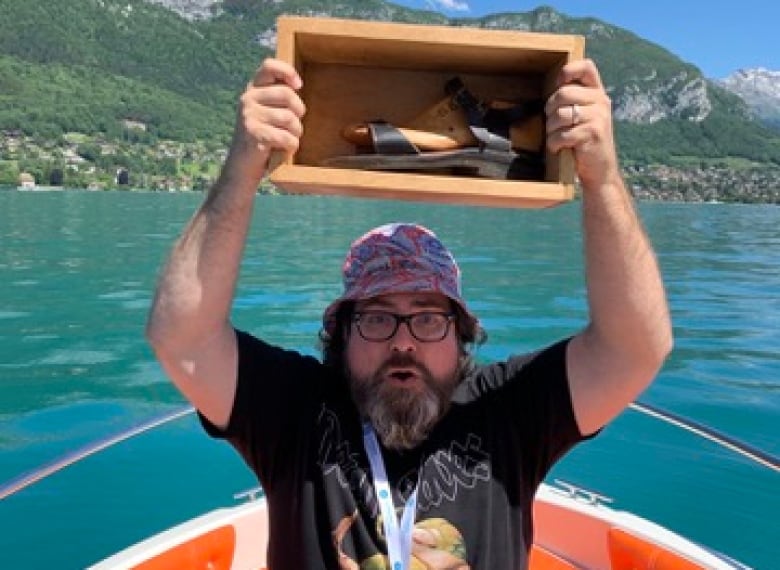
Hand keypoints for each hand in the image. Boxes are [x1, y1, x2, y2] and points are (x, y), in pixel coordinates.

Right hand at [224, 58, 305, 184]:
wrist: (242, 167)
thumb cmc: (263, 139)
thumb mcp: (268, 113)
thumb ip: (278, 98)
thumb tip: (296, 84)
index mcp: (253, 89)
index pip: (269, 66)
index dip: (287, 71)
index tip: (299, 86)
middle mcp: (248, 99)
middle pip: (287, 94)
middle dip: (299, 112)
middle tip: (294, 125)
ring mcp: (249, 116)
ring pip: (289, 118)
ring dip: (296, 133)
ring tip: (287, 139)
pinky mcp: (254, 134)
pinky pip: (286, 137)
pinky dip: (291, 146)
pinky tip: (282, 150)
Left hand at [545, 59, 619, 190]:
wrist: (601, 170)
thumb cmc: (585, 142)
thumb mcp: (585, 116)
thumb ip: (573, 101)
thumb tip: (552, 89)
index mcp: (597, 93)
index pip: (586, 67)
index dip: (568, 70)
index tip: (558, 83)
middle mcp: (601, 102)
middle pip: (563, 93)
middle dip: (550, 110)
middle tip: (552, 123)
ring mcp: (598, 117)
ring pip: (560, 115)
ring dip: (551, 130)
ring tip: (556, 138)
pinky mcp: (592, 134)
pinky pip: (562, 134)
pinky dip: (554, 144)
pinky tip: (558, 148)